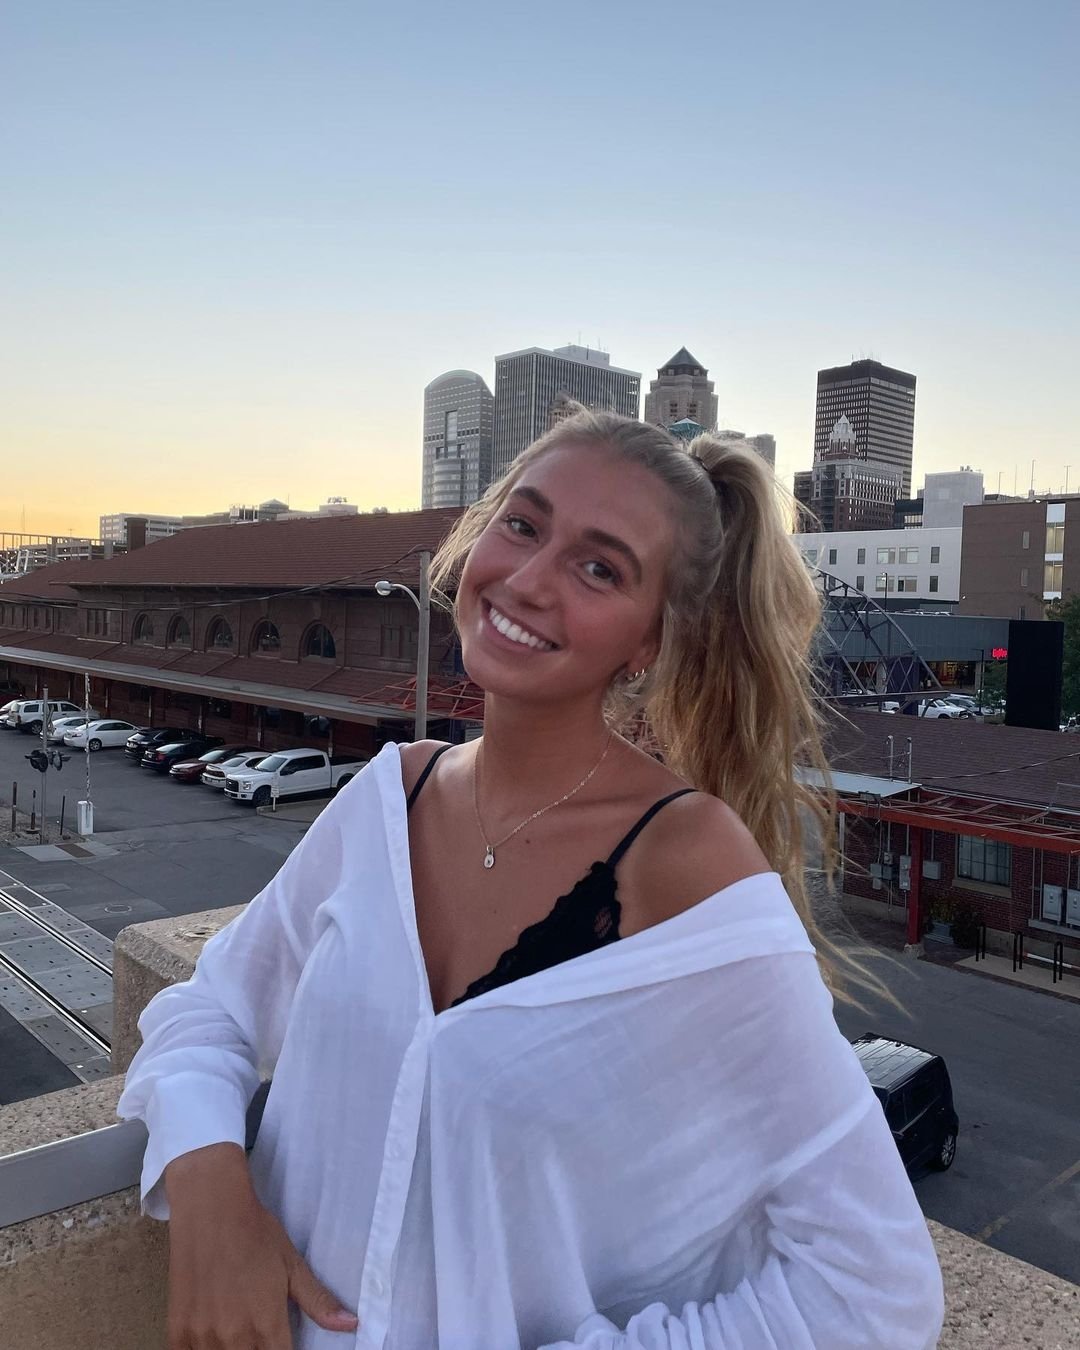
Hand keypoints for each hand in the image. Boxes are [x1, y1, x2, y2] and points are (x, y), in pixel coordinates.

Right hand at [164, 1144, 358, 1347]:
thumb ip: (318, 1301)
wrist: (211, 1207)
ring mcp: (201, 1336)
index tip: (284, 1346)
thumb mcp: (292, 1264)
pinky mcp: (177, 1330)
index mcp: (266, 1323)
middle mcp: (233, 1336)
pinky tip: (215, 1340)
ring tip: (243, 1336)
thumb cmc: (256, 1233)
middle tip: (263, 1335)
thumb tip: (352, 1325)